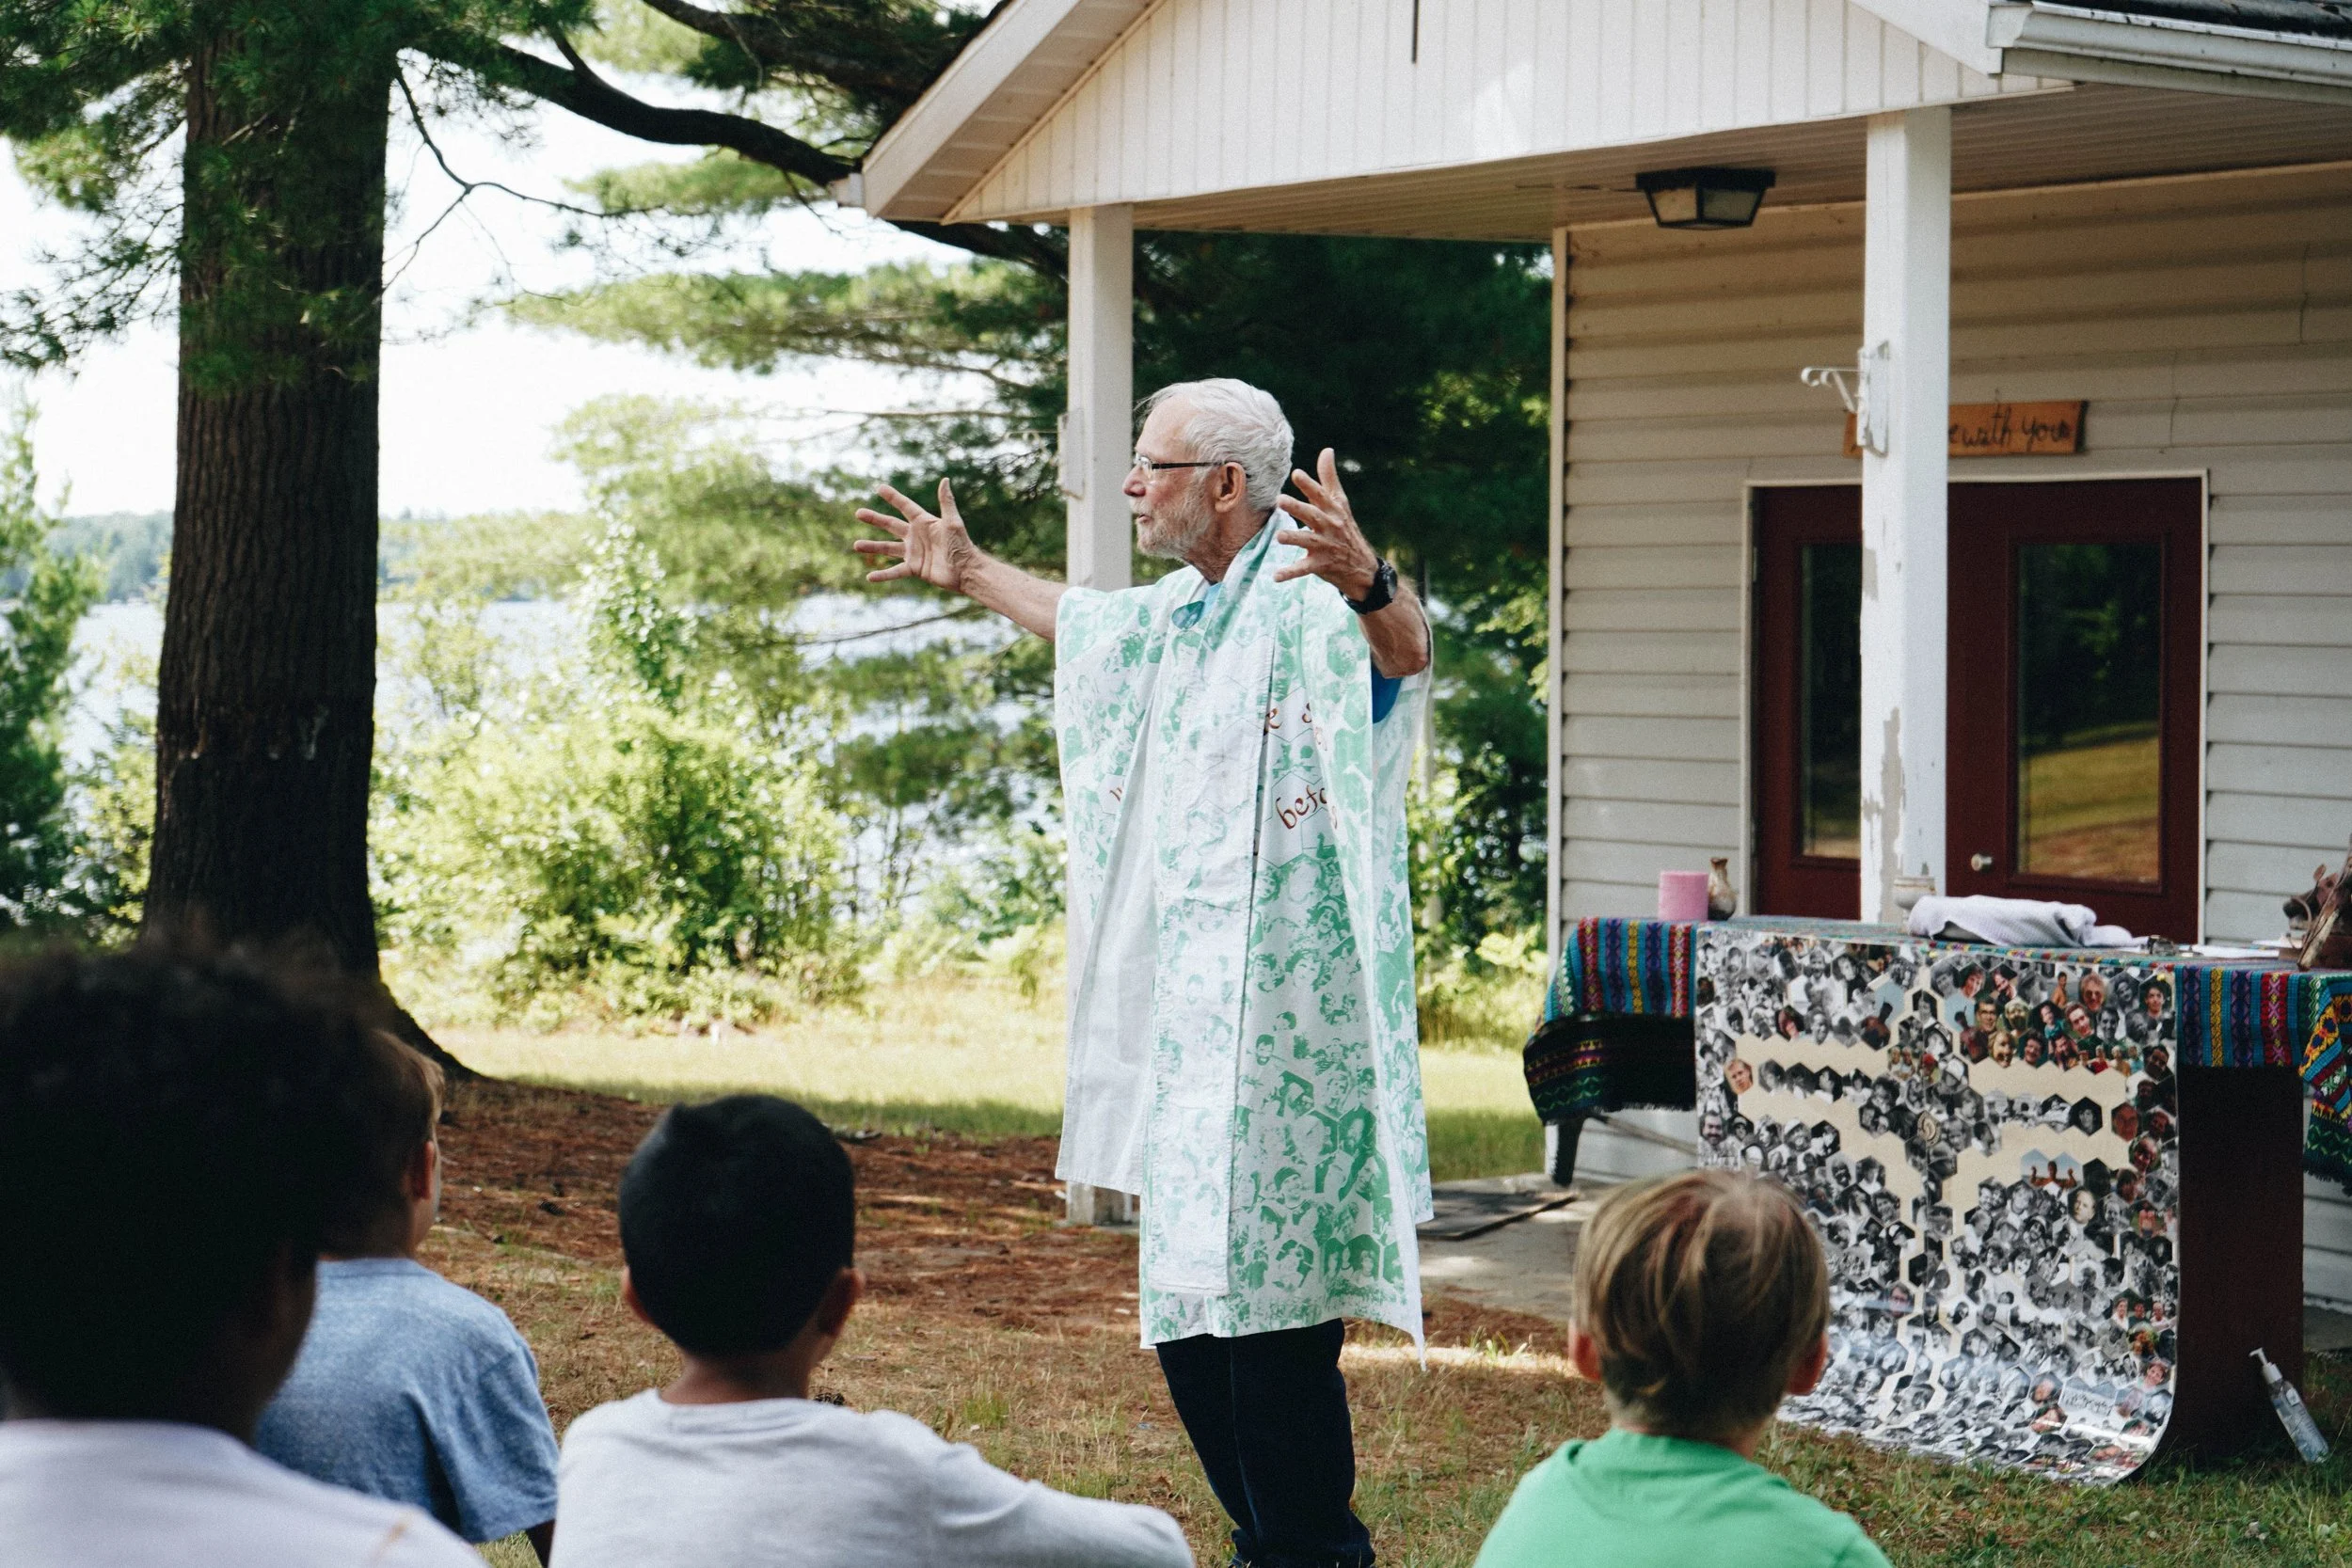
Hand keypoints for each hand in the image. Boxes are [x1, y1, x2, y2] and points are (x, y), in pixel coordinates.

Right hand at [853, 480, 981, 592]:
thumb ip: (946, 502)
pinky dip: (883, 575)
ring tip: (856, 545)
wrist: (966, 571)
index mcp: (924, 522)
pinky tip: (870, 577)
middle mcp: (916, 536)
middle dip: (875, 519)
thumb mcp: (953, 522)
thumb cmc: (962, 545)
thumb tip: (945, 480)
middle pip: (891, 525)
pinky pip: (895, 571)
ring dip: (873, 547)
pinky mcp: (915, 568)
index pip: (905, 507)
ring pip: (888, 548)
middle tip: (858, 513)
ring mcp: (914, 552)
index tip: (879, 487)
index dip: (893, 497)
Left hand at [1271, 448, 1380, 598]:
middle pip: (1313, 515)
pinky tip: (1276, 576)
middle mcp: (1330, 527)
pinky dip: (1290, 573)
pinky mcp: (1321, 565)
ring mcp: (1326, 546)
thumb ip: (1330, 478)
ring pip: (1308, 541)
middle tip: (1280, 500)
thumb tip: (1327, 450)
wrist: (1362, 567)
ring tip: (1279, 536)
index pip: (1321, 495)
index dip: (1309, 485)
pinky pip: (1304, 569)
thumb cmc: (1346, 529)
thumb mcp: (1341, 503)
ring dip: (1294, 538)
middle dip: (1297, 508)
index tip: (1297, 473)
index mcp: (1333, 510)